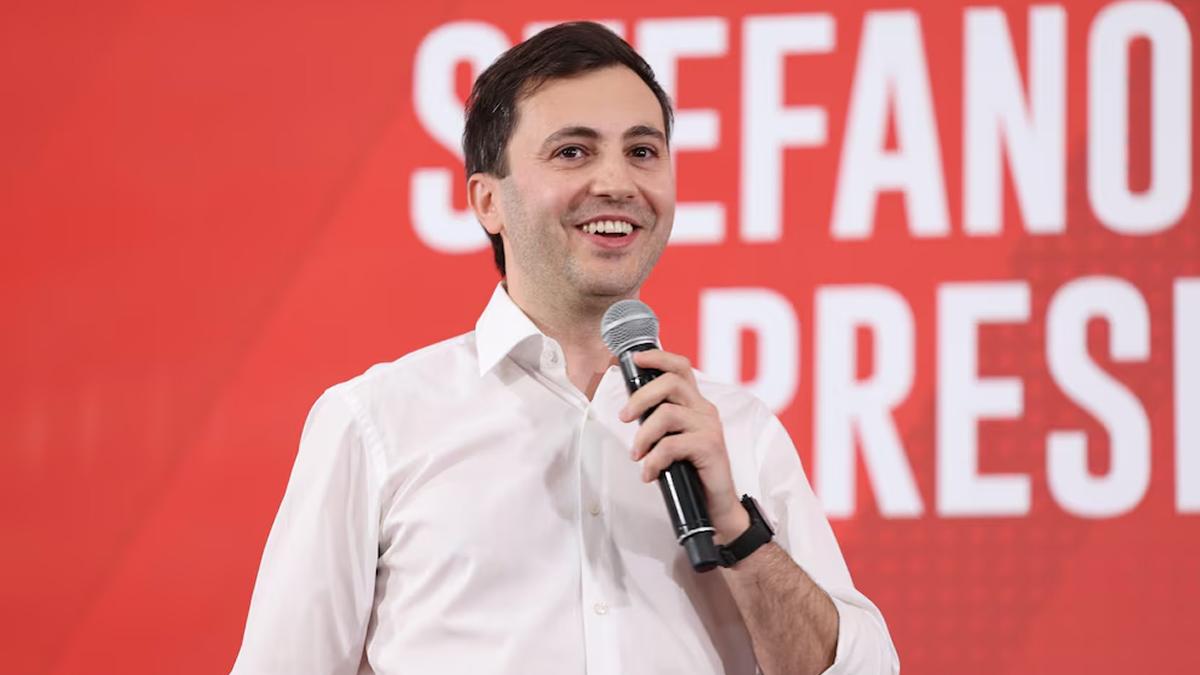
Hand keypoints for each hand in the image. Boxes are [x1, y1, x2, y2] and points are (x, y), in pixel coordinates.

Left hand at [618, 349, 749, 541]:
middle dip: (641, 397)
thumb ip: (660, 422)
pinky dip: (654, 460)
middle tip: (624, 418)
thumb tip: (631, 411)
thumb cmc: (692, 472)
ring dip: (644, 435)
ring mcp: (709, 427)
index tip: (636, 359)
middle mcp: (705, 410)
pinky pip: (672, 445)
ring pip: (667, 414)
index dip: (658, 358)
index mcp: (696, 404)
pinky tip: (650, 474)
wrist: (716, 507)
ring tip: (637, 456)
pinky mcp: (710, 447)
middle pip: (671, 383)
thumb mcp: (673, 440)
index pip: (680, 368)